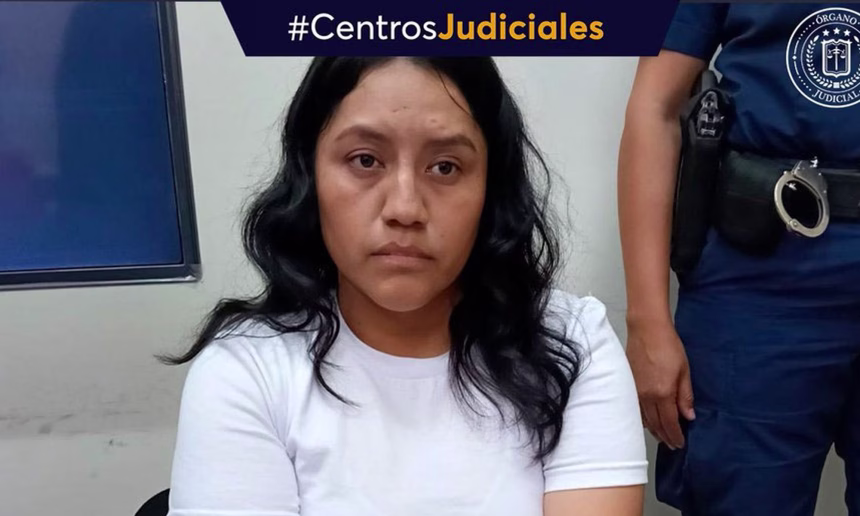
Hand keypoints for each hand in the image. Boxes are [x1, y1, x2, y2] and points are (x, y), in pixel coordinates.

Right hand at [625, 319, 694, 449]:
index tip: (680, 444)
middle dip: (664, 436)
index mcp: (662, 393)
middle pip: (655, 424)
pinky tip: (647, 421)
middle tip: (672, 444)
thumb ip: (685, 396)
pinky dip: (643, 419)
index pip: (669, 422)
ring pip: (643, 418)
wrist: (646, 329)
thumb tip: (689, 416)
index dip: (675, 435)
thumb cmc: (668, 346)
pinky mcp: (628, 385)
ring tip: (661, 436)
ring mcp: (634, 391)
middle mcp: (646, 396)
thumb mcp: (684, 370)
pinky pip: (635, 409)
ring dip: (653, 429)